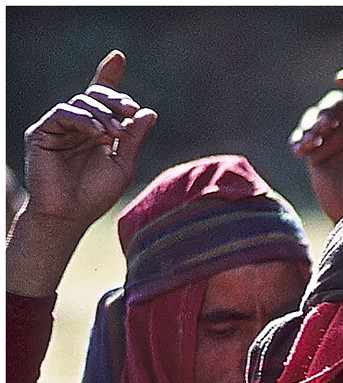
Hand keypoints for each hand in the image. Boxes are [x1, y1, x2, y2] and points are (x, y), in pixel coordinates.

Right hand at [23, 49, 155, 228]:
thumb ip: (134, 139)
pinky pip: (64, 113)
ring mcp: (58, 127)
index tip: (118, 56)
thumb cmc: (95, 195)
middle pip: (95, 97)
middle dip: (115, 100)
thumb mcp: (123, 166)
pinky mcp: (42, 132)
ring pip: (82, 103)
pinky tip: (98, 134)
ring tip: (115, 135)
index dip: (108, 76)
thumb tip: (149, 112)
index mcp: (96, 131)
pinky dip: (84, 119)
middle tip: (130, 111)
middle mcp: (77, 126)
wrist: (69, 215)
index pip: (102, 99)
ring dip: (103, 114)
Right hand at [289, 69, 342, 222]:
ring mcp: (333, 140)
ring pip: (315, 119)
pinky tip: (299, 152)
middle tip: (322, 128)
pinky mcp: (316, 152)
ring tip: (310, 146)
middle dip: (325, 114)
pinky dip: (299, 141)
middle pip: (334, 106)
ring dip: (310, 128)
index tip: (341, 79)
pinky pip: (302, 137)